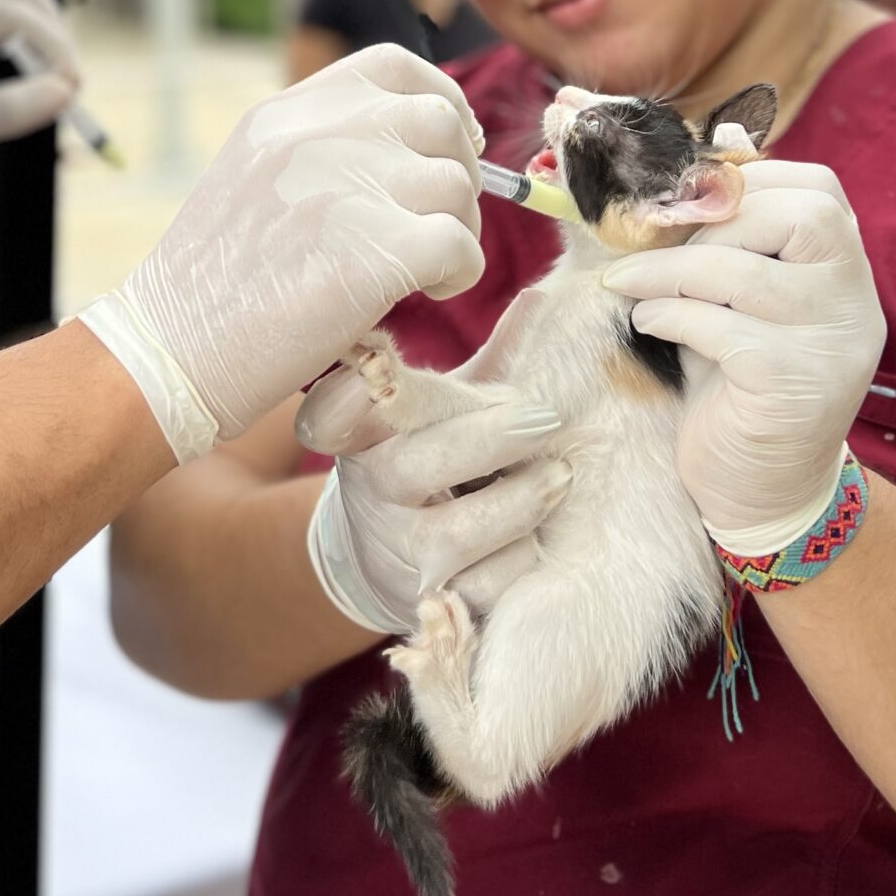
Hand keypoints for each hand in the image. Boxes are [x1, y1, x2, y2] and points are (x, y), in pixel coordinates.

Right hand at [80, 45, 486, 461]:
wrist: (170, 353)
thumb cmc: (213, 287)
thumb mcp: (251, 180)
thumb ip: (317, 149)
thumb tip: (415, 148)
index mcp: (282, 114)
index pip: (394, 68)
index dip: (440, 102)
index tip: (445, 148)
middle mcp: (313, 135)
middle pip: (437, 121)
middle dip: (456, 172)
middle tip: (432, 224)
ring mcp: (345, 187)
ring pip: (457, 184)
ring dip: (458, 229)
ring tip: (420, 271)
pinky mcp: (376, 251)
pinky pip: (462, 245)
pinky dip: (459, 274)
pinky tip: (424, 294)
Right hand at [294, 357, 571, 634]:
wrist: (387, 559)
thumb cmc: (432, 457)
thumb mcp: (445, 408)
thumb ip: (491, 362)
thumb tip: (548, 297)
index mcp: (361, 430)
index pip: (335, 412)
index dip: (353, 392)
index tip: (379, 365)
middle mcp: (371, 487)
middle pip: (418, 466)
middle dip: (486, 440)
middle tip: (545, 419)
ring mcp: (398, 548)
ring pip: (458, 533)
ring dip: (519, 504)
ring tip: (560, 478)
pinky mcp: (432, 599)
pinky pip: (489, 583)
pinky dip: (525, 557)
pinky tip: (547, 536)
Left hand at [598, 160, 884, 556]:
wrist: (760, 485)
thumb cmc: (735, 374)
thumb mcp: (728, 291)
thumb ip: (724, 224)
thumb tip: (718, 132)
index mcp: (844, 261)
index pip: (814, 185)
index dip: (739, 180)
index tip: (677, 198)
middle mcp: (855, 295)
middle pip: (791, 215)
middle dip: (704, 221)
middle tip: (644, 241)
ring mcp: (834, 340)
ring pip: (745, 271)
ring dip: (667, 271)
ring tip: (626, 285)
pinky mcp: (797, 385)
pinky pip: (725, 328)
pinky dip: (671, 317)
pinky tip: (648, 324)